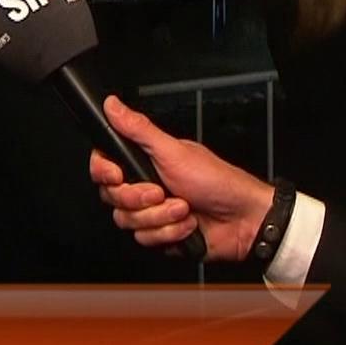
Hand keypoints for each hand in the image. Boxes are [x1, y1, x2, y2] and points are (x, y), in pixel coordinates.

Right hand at [89, 96, 274, 261]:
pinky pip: (145, 240)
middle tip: (162, 191)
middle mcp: (144, 185)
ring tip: (184, 208)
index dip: (104, 172)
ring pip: (128, 221)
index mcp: (145, 160)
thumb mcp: (173, 152)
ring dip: (160, 217)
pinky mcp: (159, 234)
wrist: (241, 220)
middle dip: (140, 198)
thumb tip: (112, 104)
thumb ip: (138, 129)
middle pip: (112, 197)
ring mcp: (151, 212)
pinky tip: (187, 225)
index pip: (104, 165)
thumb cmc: (216, 181)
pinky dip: (169, 233)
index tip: (118, 175)